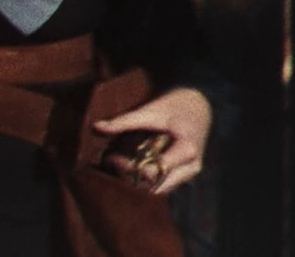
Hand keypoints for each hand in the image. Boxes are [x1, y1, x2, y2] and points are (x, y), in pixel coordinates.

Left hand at [94, 86, 211, 193]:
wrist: (198, 106)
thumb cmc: (174, 106)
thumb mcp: (149, 110)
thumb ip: (123, 121)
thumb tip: (95, 127)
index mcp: (187, 150)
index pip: (156, 171)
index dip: (131, 167)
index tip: (111, 157)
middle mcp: (191, 167)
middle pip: (156, 185)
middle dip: (130, 176)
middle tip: (111, 160)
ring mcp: (188, 173)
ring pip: (158, 188)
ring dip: (135, 179)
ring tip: (116, 161)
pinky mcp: (182, 175)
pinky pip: (161, 184)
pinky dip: (143, 177)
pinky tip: (128, 163)